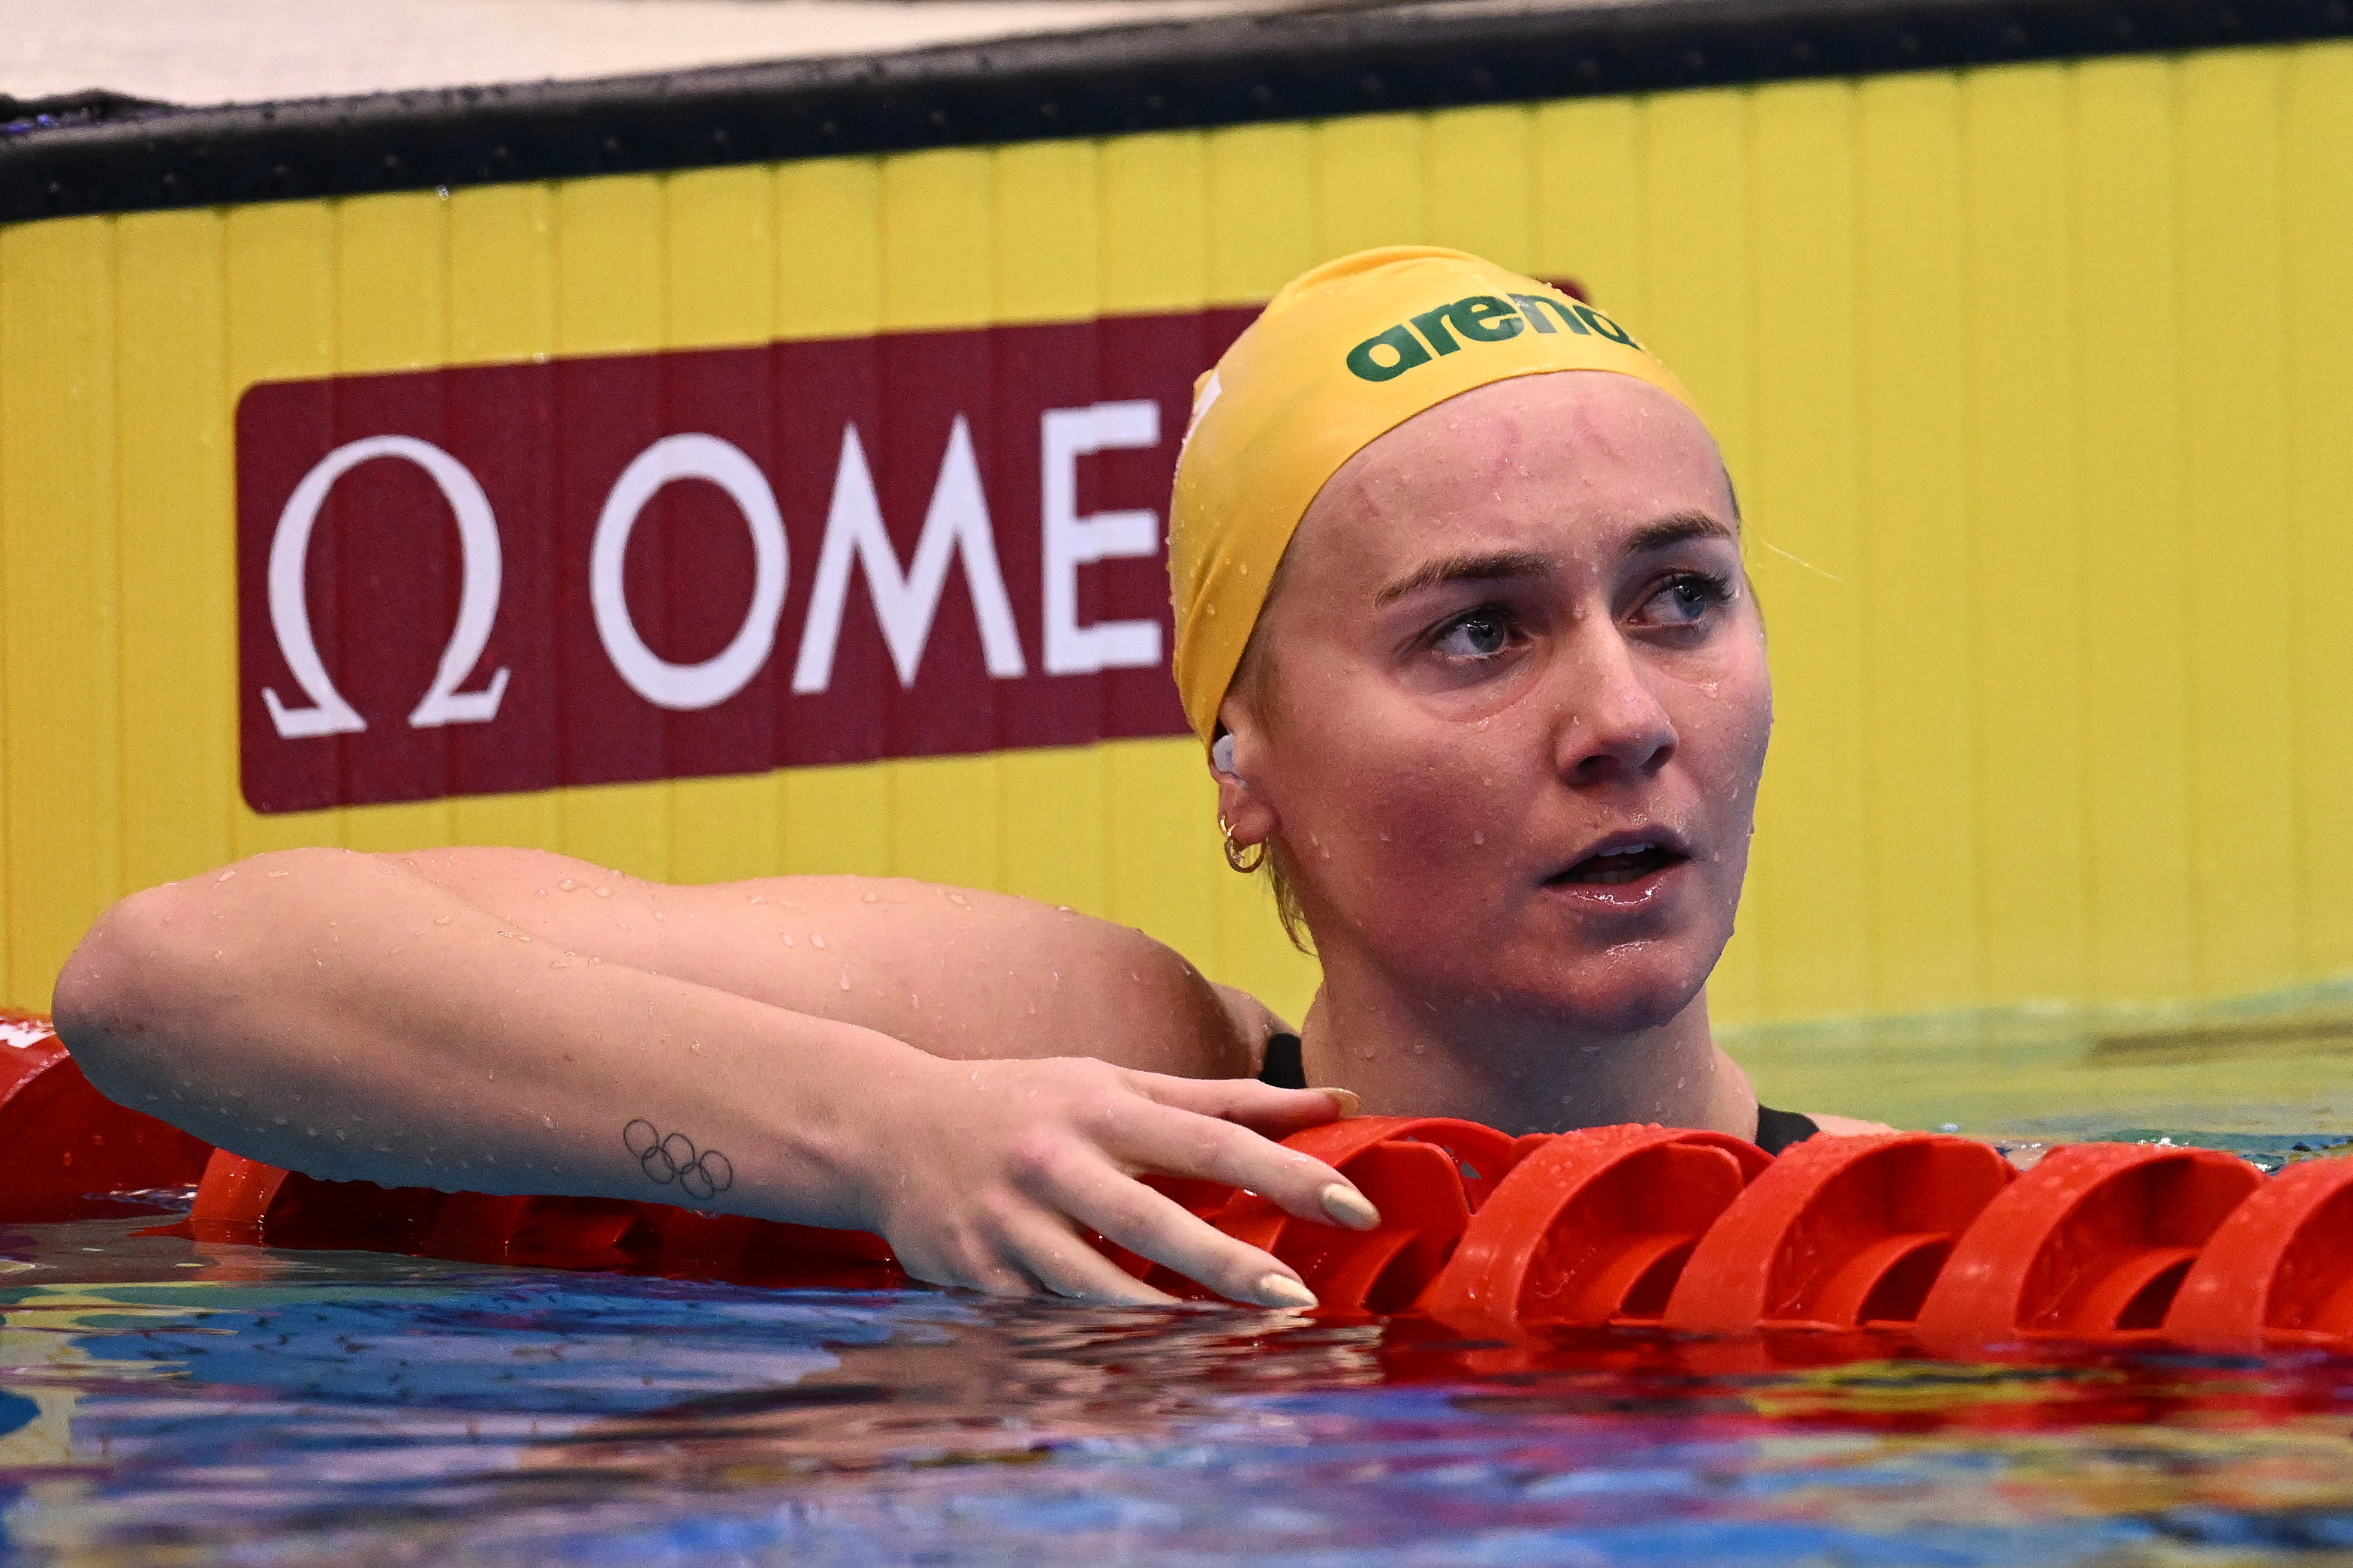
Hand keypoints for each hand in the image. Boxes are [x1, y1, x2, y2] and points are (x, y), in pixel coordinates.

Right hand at [851, 1054, 1378, 1306]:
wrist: (887, 1125)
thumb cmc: (1024, 1101)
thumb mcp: (1115, 1083)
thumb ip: (1223, 1100)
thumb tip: (1336, 1099)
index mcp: (1104, 1108)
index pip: (1212, 1140)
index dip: (1287, 1171)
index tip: (1354, 1203)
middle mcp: (1059, 1162)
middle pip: (1155, 1220)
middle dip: (1228, 1264)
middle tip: (1297, 1300)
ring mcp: (1014, 1224)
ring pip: (1095, 1286)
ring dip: (1163, 1324)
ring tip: (1231, 1353)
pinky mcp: (978, 1275)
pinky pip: (1046, 1323)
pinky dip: (1092, 1349)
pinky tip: (1144, 1376)